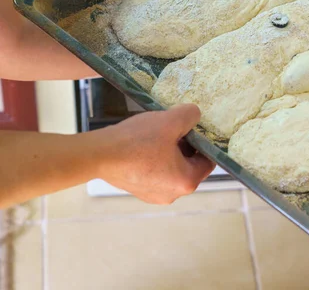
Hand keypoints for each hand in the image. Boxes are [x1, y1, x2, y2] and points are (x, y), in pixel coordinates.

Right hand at [96, 104, 214, 203]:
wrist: (98, 154)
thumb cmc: (137, 141)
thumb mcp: (170, 120)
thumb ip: (190, 115)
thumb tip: (195, 115)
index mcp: (187, 182)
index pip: (208, 161)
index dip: (204, 142)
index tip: (194, 128)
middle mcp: (173, 195)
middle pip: (190, 165)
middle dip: (186, 146)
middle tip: (175, 128)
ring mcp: (154, 195)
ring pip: (173, 168)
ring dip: (170, 151)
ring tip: (158, 135)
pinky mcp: (139, 191)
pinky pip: (157, 173)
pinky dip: (156, 159)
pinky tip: (145, 145)